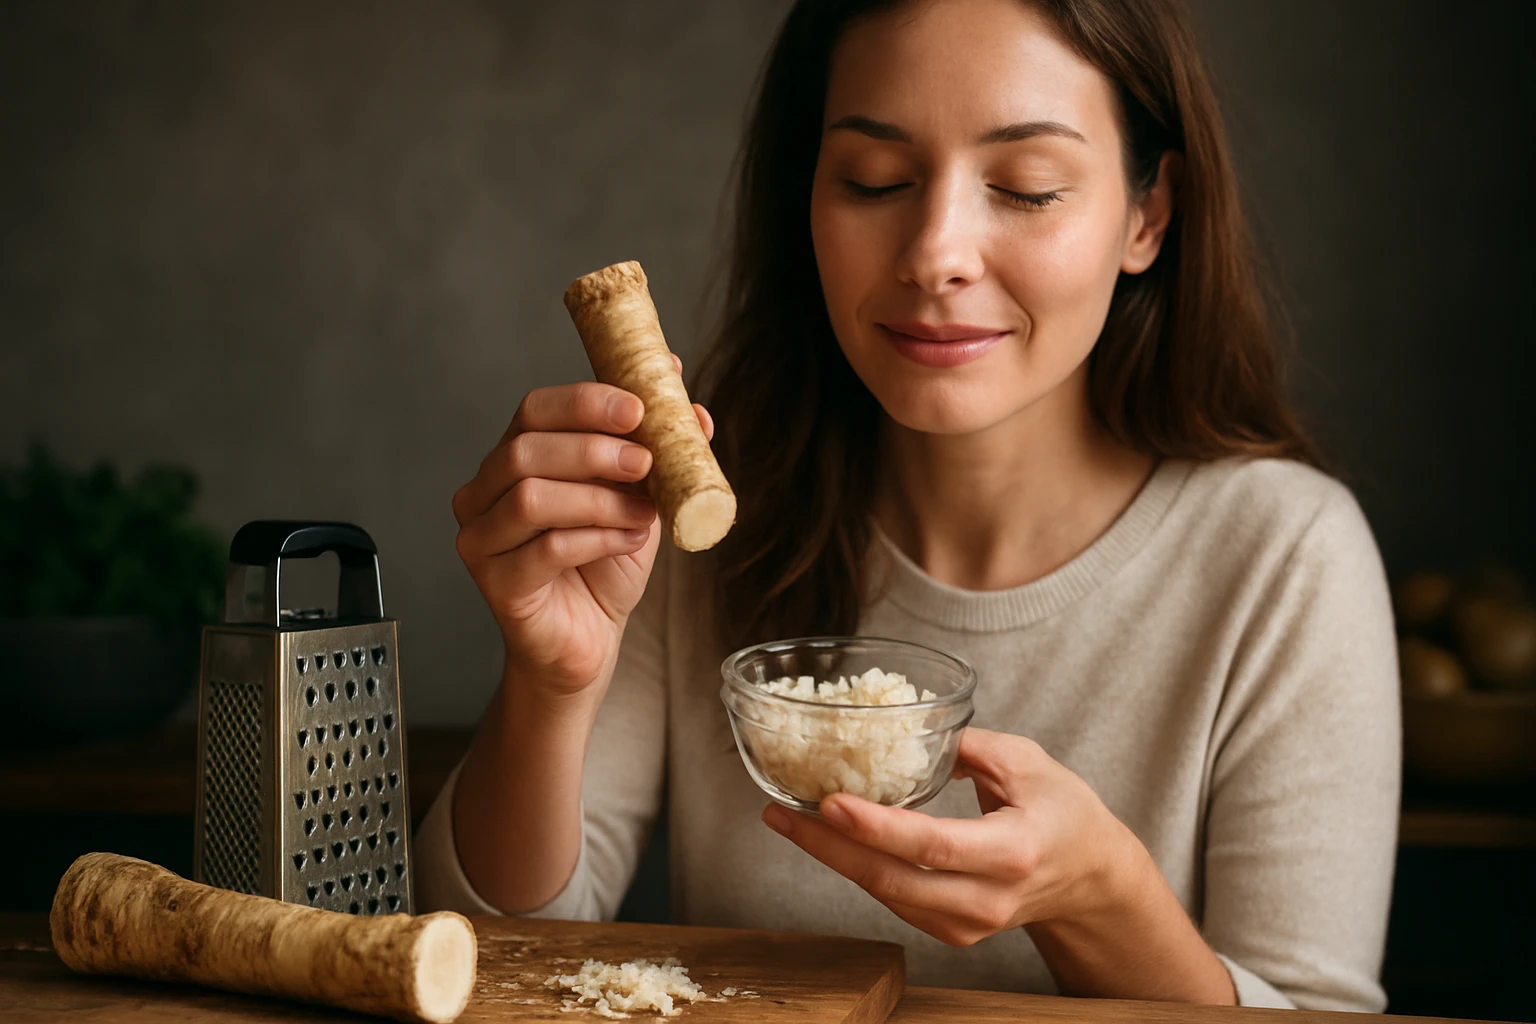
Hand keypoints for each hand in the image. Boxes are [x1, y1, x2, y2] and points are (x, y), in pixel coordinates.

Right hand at [452, 355, 711, 696]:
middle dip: (594, 450)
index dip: (585, 402)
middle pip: (525, 451)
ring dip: (599, 500)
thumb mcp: (638, 499)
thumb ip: (658, 453)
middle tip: (646, 462)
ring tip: (644, 512)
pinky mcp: (497, 584)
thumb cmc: (605, 564)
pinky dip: (597, 540)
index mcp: (513, 459)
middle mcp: (484, 493)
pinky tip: (628, 541)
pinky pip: (546, 550)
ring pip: (530, 499)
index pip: (535, 410)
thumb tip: (697, 412)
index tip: (637, 409)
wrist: (591, 638)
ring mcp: (482, 540)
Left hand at [759, 727, 1135, 946]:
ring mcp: (969, 924)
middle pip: (895, 881)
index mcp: (1014, 851)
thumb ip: (969, 745)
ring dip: (831, 858)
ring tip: (787, 818)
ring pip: (886, 895)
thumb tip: (908, 726)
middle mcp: (989, 899)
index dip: (878, 828)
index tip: (831, 802)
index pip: (934, 845)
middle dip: (829, 847)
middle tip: (781, 812)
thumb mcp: (1028, 763)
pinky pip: (894, 900)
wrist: (1089, 877)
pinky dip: (856, 869)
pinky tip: (825, 840)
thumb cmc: (1063, 812)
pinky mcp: (952, 931)